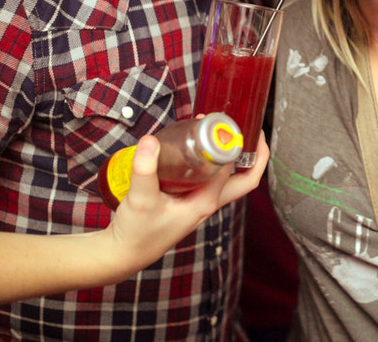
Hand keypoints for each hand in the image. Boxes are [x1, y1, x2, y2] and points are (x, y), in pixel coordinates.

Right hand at [104, 132, 268, 270]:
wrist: (123, 254)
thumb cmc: (136, 232)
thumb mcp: (140, 198)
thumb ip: (144, 169)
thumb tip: (151, 140)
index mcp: (205, 202)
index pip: (235, 171)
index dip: (237, 145)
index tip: (231, 122)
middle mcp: (208, 204)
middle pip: (244, 178)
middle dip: (253, 155)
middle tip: (250, 129)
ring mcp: (200, 204)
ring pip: (228, 178)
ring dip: (231, 157)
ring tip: (224, 132)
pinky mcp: (189, 203)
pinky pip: (211, 179)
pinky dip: (211, 162)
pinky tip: (197, 147)